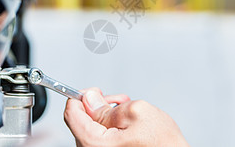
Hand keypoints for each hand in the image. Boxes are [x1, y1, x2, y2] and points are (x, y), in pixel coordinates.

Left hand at [64, 88, 188, 146]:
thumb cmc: (163, 144)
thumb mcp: (136, 111)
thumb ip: (107, 105)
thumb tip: (90, 99)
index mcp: (95, 143)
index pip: (72, 113)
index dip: (82, 96)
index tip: (94, 92)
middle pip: (82, 122)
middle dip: (99, 107)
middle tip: (118, 102)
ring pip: (92, 130)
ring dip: (107, 117)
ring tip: (128, 114)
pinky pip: (101, 140)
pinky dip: (111, 129)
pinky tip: (127, 125)